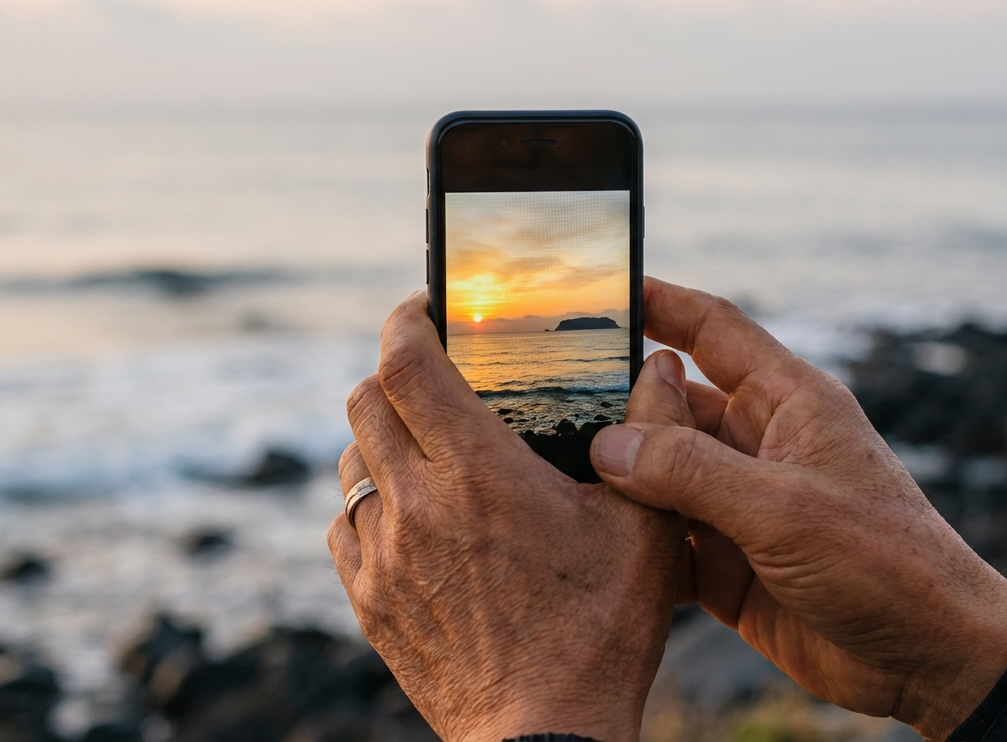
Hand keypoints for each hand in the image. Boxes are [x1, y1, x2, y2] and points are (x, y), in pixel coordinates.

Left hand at [328, 291, 684, 741]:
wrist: (547, 735)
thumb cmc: (601, 632)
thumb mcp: (645, 530)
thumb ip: (653, 438)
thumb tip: (661, 368)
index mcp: (479, 473)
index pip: (407, 362)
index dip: (405, 319)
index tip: (423, 308)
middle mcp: (416, 504)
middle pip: (364, 400)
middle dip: (394, 374)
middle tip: (436, 379)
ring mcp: (383, 557)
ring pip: (350, 463)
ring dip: (381, 442)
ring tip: (428, 453)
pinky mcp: (369, 602)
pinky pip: (345, 527)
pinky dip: (369, 507)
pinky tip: (412, 522)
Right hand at [590, 278, 1006, 739]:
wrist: (929, 659)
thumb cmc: (886, 562)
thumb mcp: (785, 508)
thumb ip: (693, 472)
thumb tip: (609, 443)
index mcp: (790, 404)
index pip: (714, 330)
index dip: (662, 303)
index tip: (605, 287)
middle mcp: (761, 446)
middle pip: (673, 405)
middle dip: (618, 400)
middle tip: (546, 396)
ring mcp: (743, 506)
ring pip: (661, 475)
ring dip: (618, 478)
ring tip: (550, 468)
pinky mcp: (730, 565)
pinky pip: (666, 541)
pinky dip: (633, 541)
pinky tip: (590, 540)